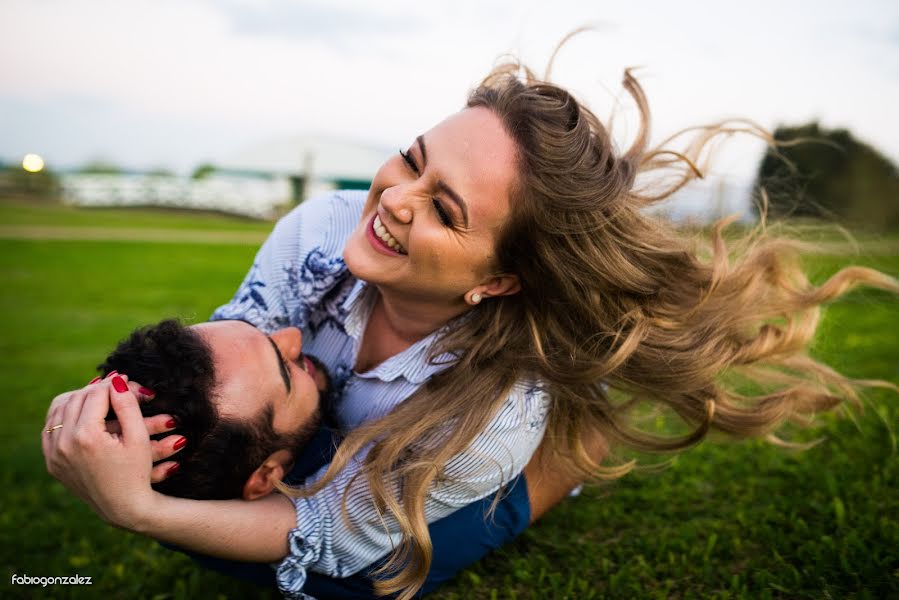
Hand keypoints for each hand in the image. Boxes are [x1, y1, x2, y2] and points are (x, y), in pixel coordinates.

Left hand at [41, 375, 176, 529]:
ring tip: (98, 396)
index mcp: (87, 437)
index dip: (112, 383)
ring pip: (59, 409)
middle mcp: (64, 444)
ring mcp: (54, 453)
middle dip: (96, 389)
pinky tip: (81, 413)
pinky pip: (51, 427)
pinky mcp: (52, 461)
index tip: (124, 378)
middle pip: (77, 398)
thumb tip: (117, 380)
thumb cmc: (136, 472)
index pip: (96, 394)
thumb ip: (127, 405)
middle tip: (113, 386)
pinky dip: (64, 414)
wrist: (123, 507)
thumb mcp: (138, 437)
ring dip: (78, 398)